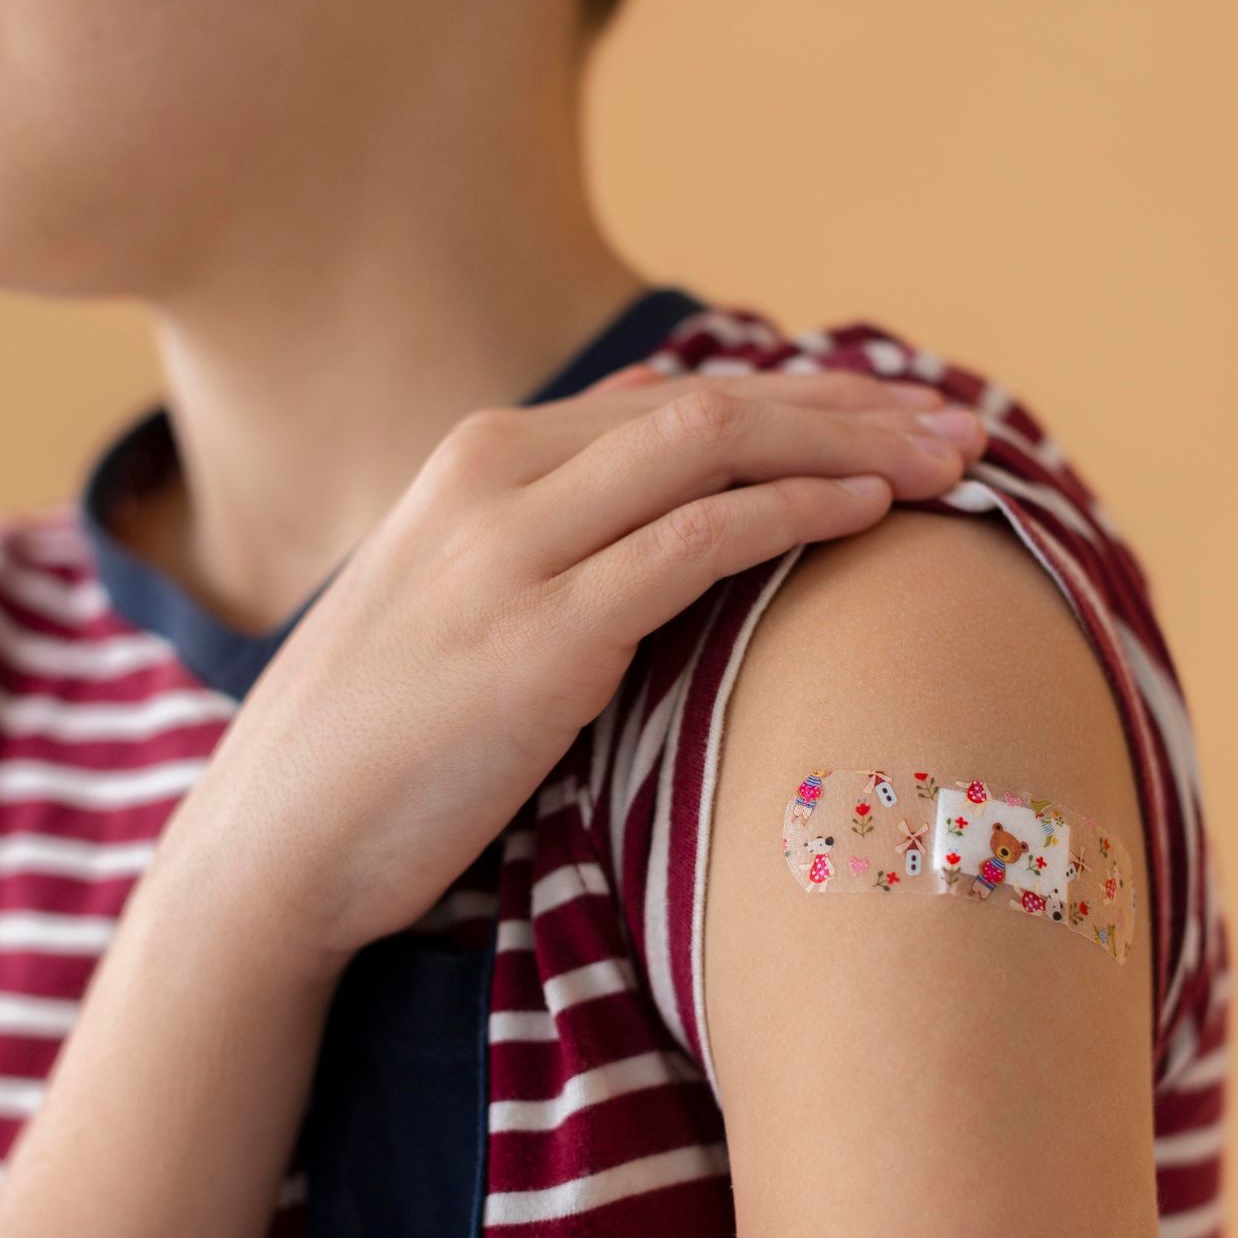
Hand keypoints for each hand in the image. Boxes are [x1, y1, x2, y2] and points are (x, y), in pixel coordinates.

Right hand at [178, 364, 987, 960]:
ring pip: (715, 449)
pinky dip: (792, 517)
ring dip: (849, 447)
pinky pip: (694, 545)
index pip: (676, 396)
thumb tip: (661, 448)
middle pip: (714, 404)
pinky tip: (869, 518)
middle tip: (960, 429)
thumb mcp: (456, 591)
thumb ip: (554, 515)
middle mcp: (495, 475)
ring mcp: (512, 550)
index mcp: (480, 456)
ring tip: (952, 463)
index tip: (898, 418)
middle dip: (851, 407)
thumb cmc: (379, 734)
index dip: (804, 399)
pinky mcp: (538, 637)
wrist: (277, 841)